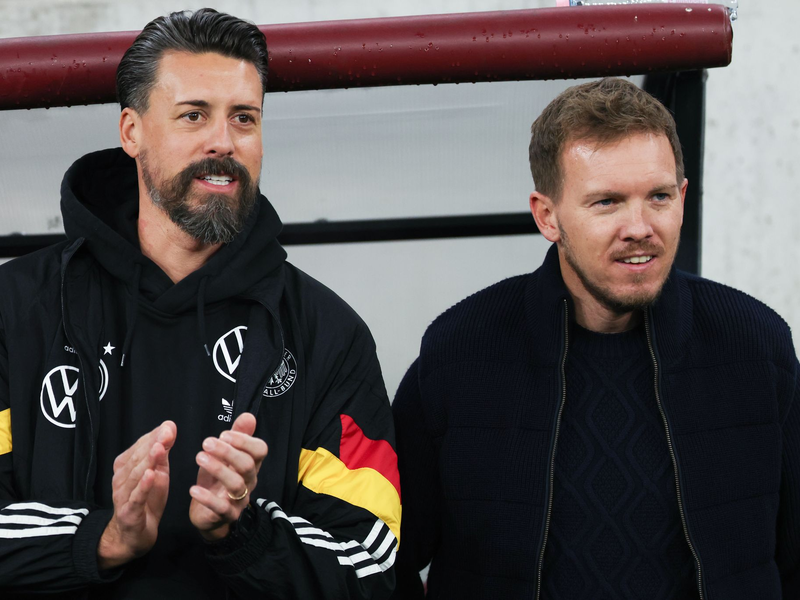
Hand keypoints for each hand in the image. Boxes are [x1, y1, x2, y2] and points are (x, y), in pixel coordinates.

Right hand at [97, 421, 175, 569]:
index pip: (140, 446)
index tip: (169, 426)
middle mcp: (121, 478)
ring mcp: (123, 495)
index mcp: (127, 466)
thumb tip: (169, 427)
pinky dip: (143, 486)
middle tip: (167, 432)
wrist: (135, 534)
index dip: (154, 436)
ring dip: (147, 461)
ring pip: (136, 475)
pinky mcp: (129, 511)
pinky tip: (151, 475)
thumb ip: (163, 452)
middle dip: (152, 444)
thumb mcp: (159, 473)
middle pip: (137, 458)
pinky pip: (136, 497)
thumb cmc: (147, 499)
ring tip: (159, 448)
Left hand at [189, 413, 267, 540]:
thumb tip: (248, 416)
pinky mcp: (226, 515)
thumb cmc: (217, 481)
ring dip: (218, 469)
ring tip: (199, 458)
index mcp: (250, 465)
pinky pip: (220, 508)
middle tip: (206, 442)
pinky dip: (207, 498)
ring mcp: (239, 500)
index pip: (260, 450)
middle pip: (247, 465)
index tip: (223, 434)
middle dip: (228, 452)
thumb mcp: (225, 457)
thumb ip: (237, 436)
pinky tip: (193, 489)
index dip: (244, 440)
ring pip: (236, 484)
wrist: (209, 515)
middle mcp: (249, 481)